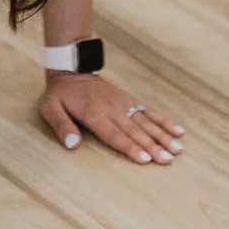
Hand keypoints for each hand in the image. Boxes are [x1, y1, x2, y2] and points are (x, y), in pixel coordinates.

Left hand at [38, 72, 184, 165]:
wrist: (72, 69)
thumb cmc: (60, 93)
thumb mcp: (50, 108)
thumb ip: (61, 126)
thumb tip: (72, 144)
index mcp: (94, 113)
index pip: (114, 134)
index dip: (130, 147)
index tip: (145, 159)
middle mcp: (113, 109)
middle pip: (135, 131)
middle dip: (153, 146)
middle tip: (168, 160)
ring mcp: (124, 104)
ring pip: (146, 123)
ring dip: (163, 136)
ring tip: (178, 149)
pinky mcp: (129, 100)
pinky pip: (149, 112)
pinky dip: (164, 121)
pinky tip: (178, 131)